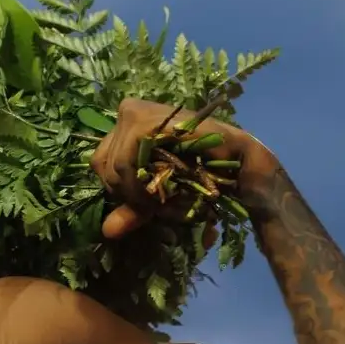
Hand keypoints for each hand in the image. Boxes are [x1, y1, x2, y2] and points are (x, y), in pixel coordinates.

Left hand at [90, 98, 277, 238]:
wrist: (243, 166)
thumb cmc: (201, 176)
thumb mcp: (158, 197)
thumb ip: (133, 208)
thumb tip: (107, 231)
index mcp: (125, 129)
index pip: (101, 164)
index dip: (122, 190)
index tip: (150, 202)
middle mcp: (128, 114)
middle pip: (105, 167)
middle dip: (134, 194)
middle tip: (167, 199)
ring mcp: (138, 112)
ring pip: (116, 166)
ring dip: (144, 191)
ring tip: (174, 191)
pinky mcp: (150, 119)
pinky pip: (129, 159)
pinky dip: (147, 182)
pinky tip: (174, 183)